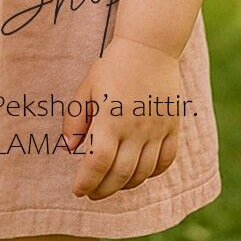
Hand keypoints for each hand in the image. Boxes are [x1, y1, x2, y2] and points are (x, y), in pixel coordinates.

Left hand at [66, 37, 183, 200]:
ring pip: (142, 172)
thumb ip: (76, 119)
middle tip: (92, 193)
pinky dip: (151, 173)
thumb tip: (69, 148)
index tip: (78, 190)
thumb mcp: (87, 87)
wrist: (150, 47)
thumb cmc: (113, 65)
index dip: (86, 181)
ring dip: (125, 184)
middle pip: (120, 174)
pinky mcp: (172, 128)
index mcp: (110, 119)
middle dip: (103, 189)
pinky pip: (165, 161)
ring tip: (112, 184)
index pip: (97, 163)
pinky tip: (139, 173)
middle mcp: (135, 129)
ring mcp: (156, 130)